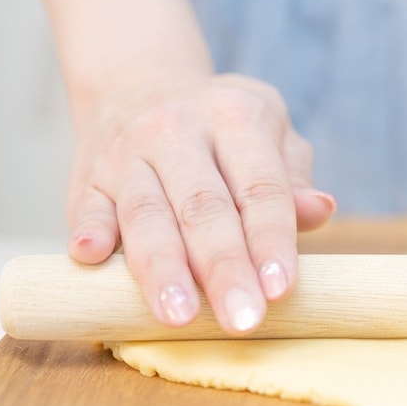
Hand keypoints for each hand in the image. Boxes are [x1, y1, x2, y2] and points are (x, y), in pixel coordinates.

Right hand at [66, 72, 335, 333]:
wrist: (138, 84)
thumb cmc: (225, 131)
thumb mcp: (269, 136)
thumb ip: (292, 179)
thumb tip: (320, 210)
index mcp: (237, 117)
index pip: (260, 187)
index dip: (271, 240)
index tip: (280, 289)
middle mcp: (178, 129)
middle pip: (203, 207)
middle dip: (224, 268)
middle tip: (241, 321)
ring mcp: (127, 151)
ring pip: (145, 213)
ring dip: (161, 268)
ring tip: (177, 317)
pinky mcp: (86, 174)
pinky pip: (86, 204)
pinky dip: (88, 230)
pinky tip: (90, 259)